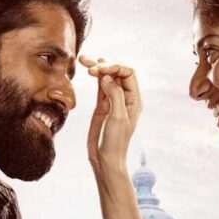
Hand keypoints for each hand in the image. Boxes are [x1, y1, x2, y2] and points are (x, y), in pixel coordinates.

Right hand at [80, 55, 141, 172]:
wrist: (106, 159)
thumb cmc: (116, 141)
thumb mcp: (117, 117)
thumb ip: (114, 95)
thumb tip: (106, 76)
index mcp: (134, 99)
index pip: (128, 73)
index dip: (115, 67)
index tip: (100, 70)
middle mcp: (125, 97)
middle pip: (117, 73)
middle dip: (104, 65)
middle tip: (89, 65)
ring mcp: (113, 100)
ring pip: (107, 78)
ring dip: (97, 68)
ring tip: (84, 60)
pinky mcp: (102, 105)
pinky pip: (100, 86)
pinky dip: (95, 78)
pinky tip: (89, 70)